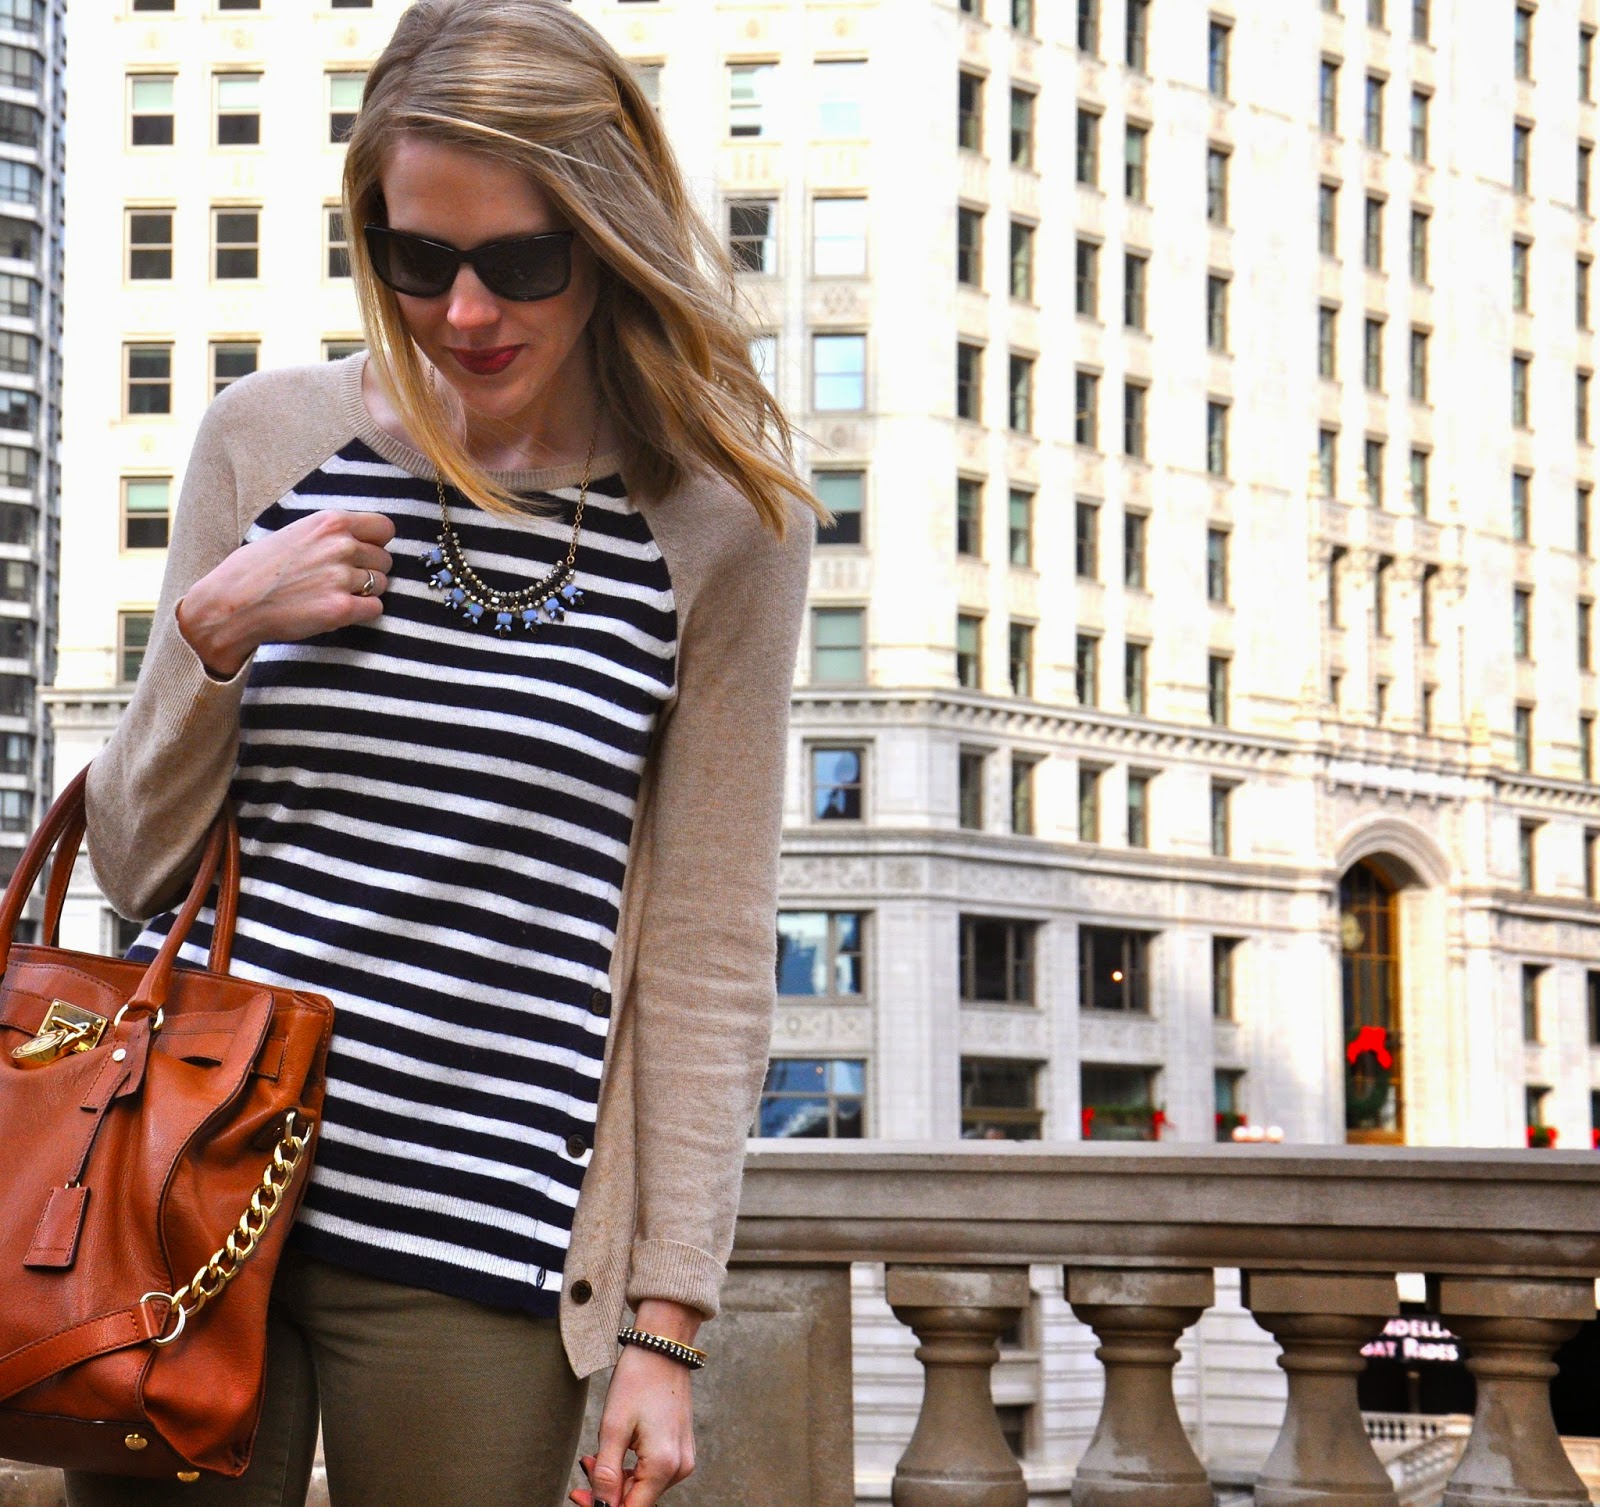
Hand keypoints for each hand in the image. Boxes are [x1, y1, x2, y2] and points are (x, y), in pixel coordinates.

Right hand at [176, 510, 395, 677]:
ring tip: (333, 594)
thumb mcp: (295, 533)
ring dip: (365, 592)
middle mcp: (341, 546)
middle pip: (385, 559)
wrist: (231, 603)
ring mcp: (342, 577)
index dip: (377, 543)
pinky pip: (375, 609)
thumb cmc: (256, 569)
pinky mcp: (341, 608)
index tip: (365, 552)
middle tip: (341, 580)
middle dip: (370, 570)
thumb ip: (329, 534)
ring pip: (382, 585)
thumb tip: (361, 539)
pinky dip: (362, 612)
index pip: (385, 528)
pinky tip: (337, 610)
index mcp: (330, 522)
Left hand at [569, 1302, 700, 1506]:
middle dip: (608, 1491)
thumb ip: (606, 1474)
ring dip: (618, 1479)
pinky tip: (616, 1451)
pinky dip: (631, 1468)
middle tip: (585, 1467)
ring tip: (596, 1456)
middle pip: (638, 1500)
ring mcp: (683, 1458)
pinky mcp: (680, 1448)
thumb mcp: (613, 1427)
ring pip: (644, 1487)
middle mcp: (679, 1467)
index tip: (578, 1495)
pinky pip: (654, 1472)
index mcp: (664, 1464)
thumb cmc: (637, 1380)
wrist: (662, 1347)